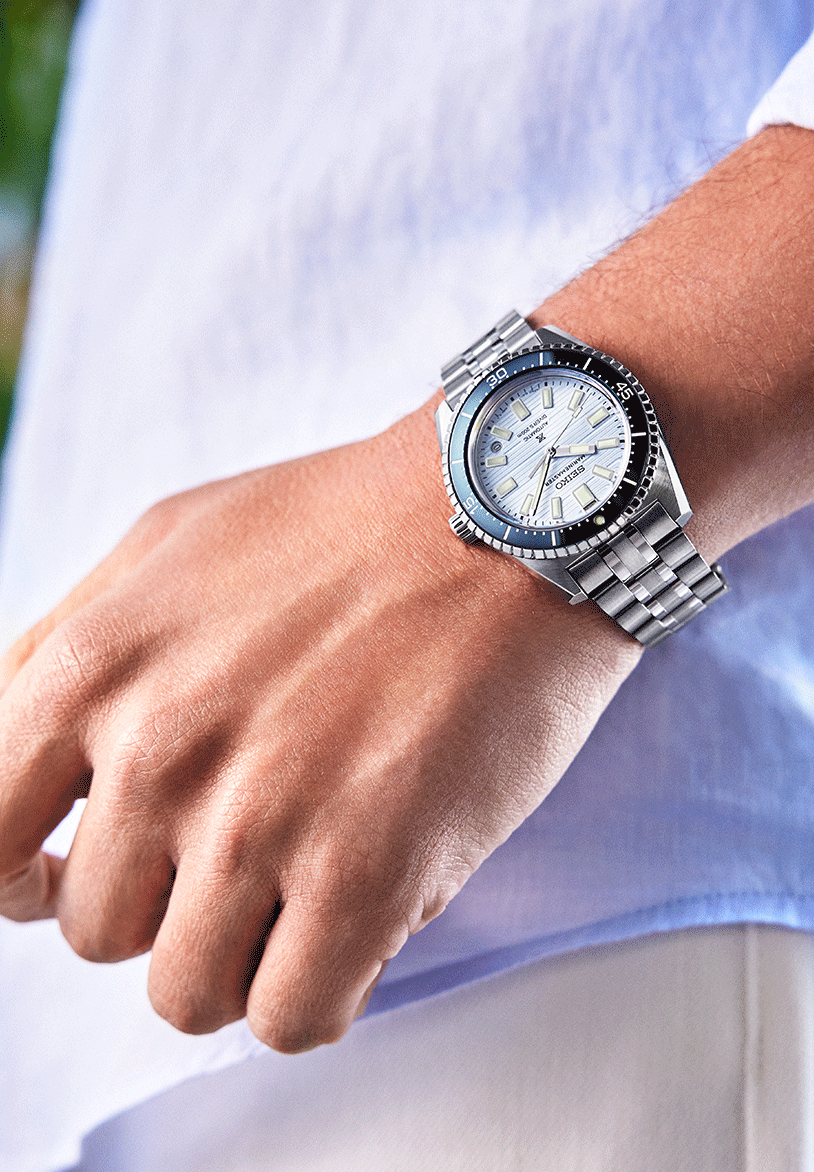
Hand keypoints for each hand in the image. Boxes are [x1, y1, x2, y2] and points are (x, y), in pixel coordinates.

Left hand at [0, 398, 640, 1051]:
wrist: (506, 516)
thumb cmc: (345, 525)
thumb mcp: (163, 546)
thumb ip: (66, 649)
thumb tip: (23, 778)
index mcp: (95, 668)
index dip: (22, 879)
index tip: (65, 878)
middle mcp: (159, 751)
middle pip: (98, 933)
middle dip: (164, 902)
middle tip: (243, 844)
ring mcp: (261, 820)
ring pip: (188, 995)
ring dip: (242, 955)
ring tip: (303, 881)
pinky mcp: (366, 874)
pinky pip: (292, 1018)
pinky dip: (316, 989)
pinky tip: (354, 922)